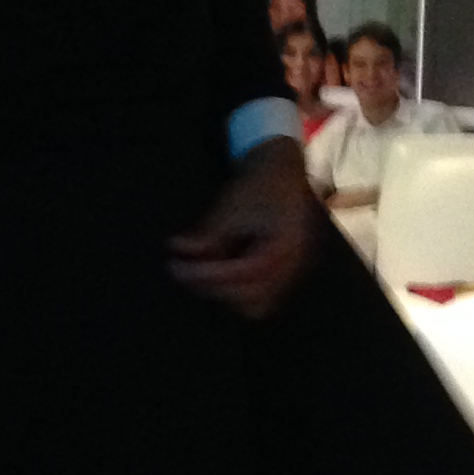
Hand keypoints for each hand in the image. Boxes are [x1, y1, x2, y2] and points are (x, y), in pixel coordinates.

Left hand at [167, 139, 319, 319]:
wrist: (284, 170)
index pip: (247, 273)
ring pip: (258, 304)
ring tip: (199, 272)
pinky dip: (237, 290)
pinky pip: (262, 296)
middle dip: (216, 290)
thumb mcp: (231, 204)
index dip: (210, 275)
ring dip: (226, 293)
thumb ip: (208, 233)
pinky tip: (215, 271)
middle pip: (254, 300)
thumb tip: (180, 249)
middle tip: (185, 272)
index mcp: (285, 244)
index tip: (180, 268)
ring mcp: (292, 271)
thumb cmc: (261, 184)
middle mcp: (294, 263)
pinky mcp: (284, 273)